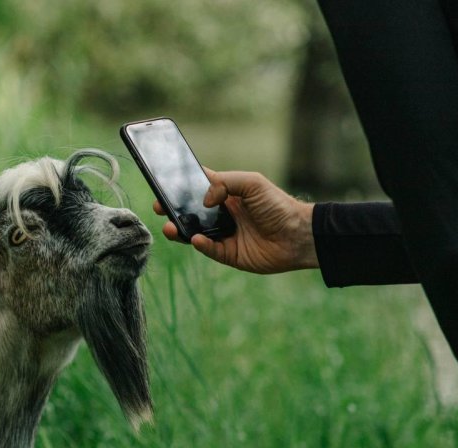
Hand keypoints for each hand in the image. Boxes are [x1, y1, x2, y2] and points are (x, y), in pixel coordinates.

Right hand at [153, 169, 317, 273]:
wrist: (298, 235)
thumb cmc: (278, 205)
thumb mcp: (252, 183)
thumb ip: (225, 183)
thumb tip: (203, 200)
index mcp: (227, 194)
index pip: (198, 187)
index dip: (181, 186)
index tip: (163, 183)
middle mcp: (222, 214)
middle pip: (191, 212)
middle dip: (173, 209)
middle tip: (159, 207)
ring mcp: (224, 235)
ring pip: (195, 233)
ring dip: (180, 230)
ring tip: (170, 226)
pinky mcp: (229, 254)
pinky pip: (209, 250)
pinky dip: (201, 245)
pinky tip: (195, 239)